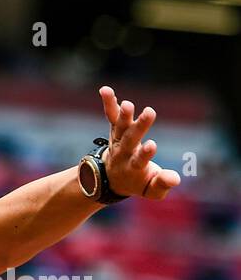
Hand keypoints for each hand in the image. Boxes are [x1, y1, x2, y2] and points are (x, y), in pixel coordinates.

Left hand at [98, 85, 180, 200]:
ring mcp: (118, 140)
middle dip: (140, 126)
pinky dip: (109, 103)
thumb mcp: (150, 189)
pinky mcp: (115, 129)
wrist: (110, 179)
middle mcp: (123, 153)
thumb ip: (161, 185)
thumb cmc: (137, 182)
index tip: (151, 145)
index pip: (139, 161)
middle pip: (131, 139)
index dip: (145, 154)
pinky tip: (105, 89)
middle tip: (149, 112)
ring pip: (120, 126)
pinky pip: (111, 115)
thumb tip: (175, 179)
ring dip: (124, 115)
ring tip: (127, 103)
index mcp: (133, 168)